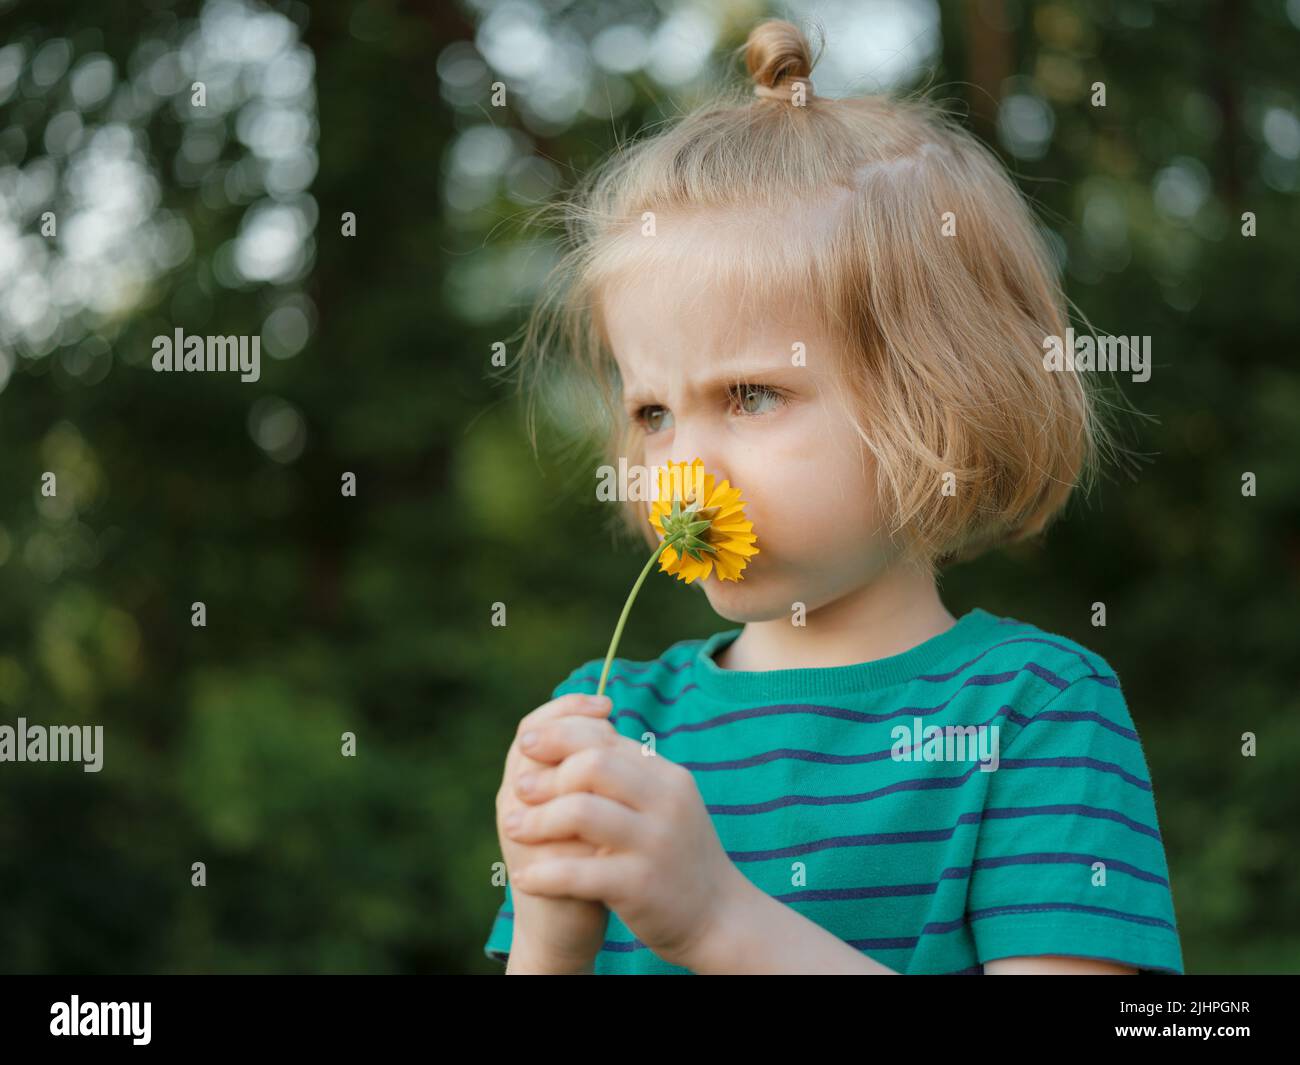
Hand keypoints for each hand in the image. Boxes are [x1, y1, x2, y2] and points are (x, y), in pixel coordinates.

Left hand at [504, 713, 745, 970]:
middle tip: (518, 789)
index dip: (557, 735)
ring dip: (537, 820)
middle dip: (546, 774)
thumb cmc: (676, 854)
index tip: (526, 741)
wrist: (719, 917)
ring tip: (512, 829)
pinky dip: (545, 875)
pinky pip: (580, 874)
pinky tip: (526, 878)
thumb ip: (626, 771)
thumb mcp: (663, 802)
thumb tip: (572, 732)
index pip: (604, 737)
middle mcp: (666, 801)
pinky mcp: (642, 886)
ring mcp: (656, 843)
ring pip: (582, 811)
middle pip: (593, 764)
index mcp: (667, 776)